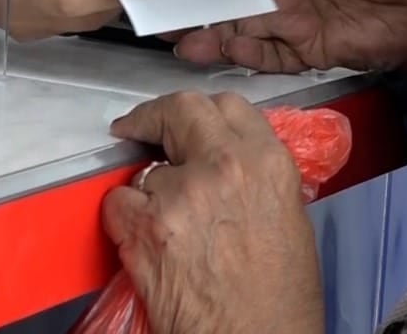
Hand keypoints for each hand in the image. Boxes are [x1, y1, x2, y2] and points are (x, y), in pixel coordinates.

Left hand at [104, 91, 323, 333]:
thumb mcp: (289, 218)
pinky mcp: (145, 227)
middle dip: (158, 117)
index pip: (228, 106)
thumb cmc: (279, 301)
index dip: (202, 112)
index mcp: (267, 164)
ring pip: (146, 167)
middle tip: (141, 128)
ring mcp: (181, 194)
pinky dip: (123, 218)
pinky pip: (117, 201)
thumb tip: (228, 160)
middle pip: (182, 109)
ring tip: (168, 227)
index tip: (184, 119)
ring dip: (149, 190)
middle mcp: (224, 168)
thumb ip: (257, 176)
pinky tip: (144, 241)